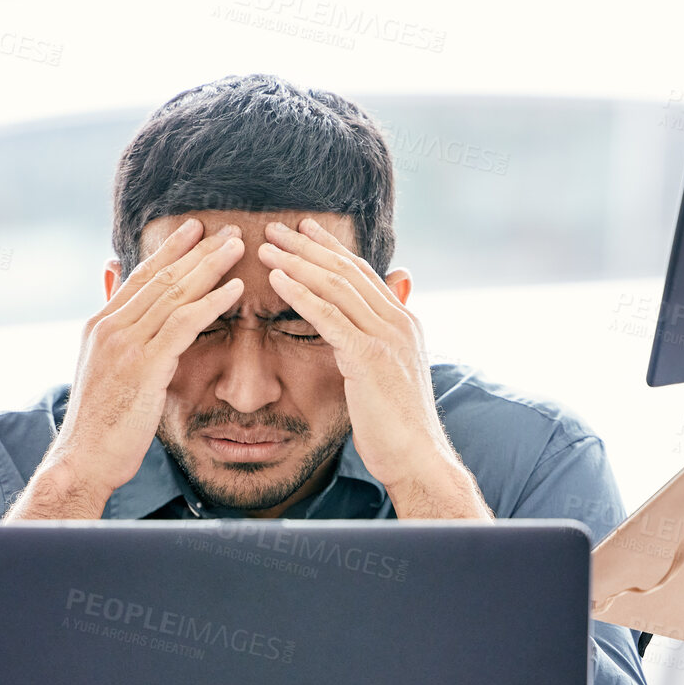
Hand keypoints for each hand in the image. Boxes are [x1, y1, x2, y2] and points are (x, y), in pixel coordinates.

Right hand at [19, 219, 244, 511]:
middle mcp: (109, 327)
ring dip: (210, 266)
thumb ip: (116, 336)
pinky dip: (211, 302)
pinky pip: (184, 324)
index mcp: (99, 325)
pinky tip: (234, 290)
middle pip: (161, 277)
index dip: (170, 251)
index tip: (195, 229)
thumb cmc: (100, 422)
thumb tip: (119, 304)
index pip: (140, 276)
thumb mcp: (103, 371)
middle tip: (228, 229)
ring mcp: (125, 344)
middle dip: (197, 250)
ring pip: (174, 293)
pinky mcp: (144, 365)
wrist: (84, 458)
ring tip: (238, 247)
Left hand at [259, 219, 488, 517]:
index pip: (363, 273)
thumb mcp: (390, 375)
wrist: (416, 457)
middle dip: (308, 246)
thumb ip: (379, 342)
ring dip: (298, 263)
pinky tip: (277, 280)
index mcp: (404, 322)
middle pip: (347, 271)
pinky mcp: (369, 357)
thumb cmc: (397, 426)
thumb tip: (370, 328)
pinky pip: (329, 317)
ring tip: (267, 247)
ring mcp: (387, 337)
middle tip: (276, 227)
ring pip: (337, 287)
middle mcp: (399, 322)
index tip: (303, 230)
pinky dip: (301, 294)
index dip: (331, 249)